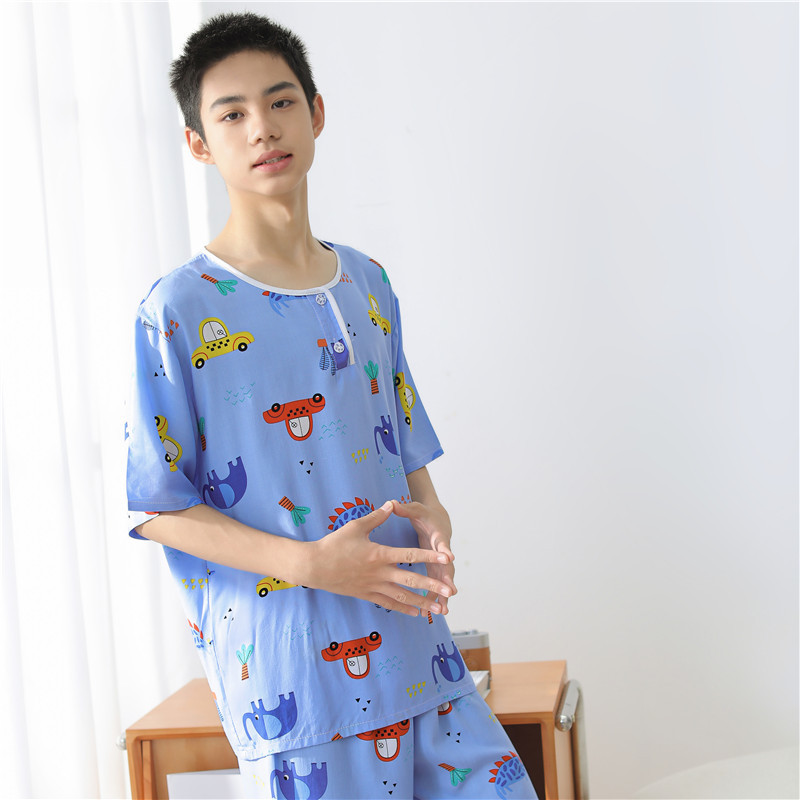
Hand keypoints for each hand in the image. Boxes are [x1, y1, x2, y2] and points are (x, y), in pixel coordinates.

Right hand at [308, 501, 453, 616]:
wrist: (314, 567)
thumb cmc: (334, 545)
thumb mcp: (355, 526)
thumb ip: (376, 517)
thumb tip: (391, 504)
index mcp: (380, 554)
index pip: (411, 555)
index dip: (430, 556)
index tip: (446, 558)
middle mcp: (380, 573)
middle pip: (412, 580)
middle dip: (432, 586)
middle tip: (450, 591)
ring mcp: (374, 586)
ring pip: (403, 597)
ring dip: (423, 602)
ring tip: (440, 608)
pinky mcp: (367, 595)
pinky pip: (389, 603)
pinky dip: (404, 608)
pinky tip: (417, 613)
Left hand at [389, 499, 455, 614]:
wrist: (438, 520)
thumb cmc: (425, 514)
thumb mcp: (416, 509)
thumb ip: (405, 508)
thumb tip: (392, 503)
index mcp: (438, 535)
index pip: (442, 543)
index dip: (445, 550)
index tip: (449, 558)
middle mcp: (442, 552)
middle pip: (447, 567)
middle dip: (448, 580)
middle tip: (451, 592)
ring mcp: (439, 562)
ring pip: (443, 581)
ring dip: (443, 595)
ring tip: (443, 611)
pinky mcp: (435, 569)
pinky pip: (436, 585)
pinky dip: (435, 597)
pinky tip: (433, 612)